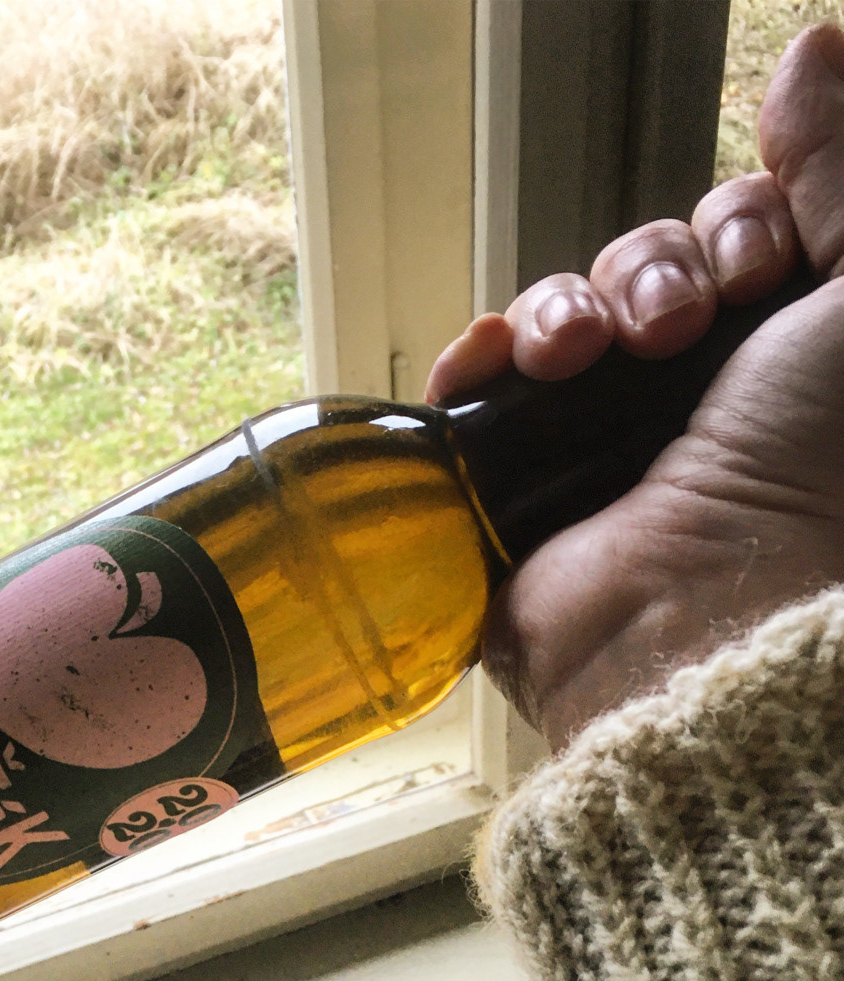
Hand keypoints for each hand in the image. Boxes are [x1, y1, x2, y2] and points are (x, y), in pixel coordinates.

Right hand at [427, 24, 843, 749]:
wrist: (701, 613)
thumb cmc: (811, 469)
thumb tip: (814, 46)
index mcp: (774, 355)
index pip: (730, 236)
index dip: (739, 225)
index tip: (760, 276)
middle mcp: (685, 391)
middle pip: (641, 264)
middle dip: (654, 271)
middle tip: (675, 330)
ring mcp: (593, 434)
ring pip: (560, 311)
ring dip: (568, 307)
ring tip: (582, 357)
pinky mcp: (517, 473)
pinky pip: (481, 379)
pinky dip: (482, 353)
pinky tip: (499, 362)